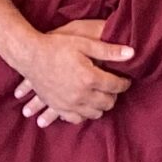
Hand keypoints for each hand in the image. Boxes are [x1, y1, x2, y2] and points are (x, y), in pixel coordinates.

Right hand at [10, 17, 132, 127]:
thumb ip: (109, 50)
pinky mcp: (58, 107)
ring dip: (100, 106)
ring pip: (94, 113)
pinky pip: (76, 119)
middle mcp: (81, 94)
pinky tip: (85, 106)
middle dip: (113, 95)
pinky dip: (84, 114)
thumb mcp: (84, 43)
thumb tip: (132, 53)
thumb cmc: (57, 46)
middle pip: (108, 102)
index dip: (124, 83)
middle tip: (112, 87)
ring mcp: (68, 104)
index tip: (125, 80)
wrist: (29, 55)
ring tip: (99, 95)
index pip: (116, 86)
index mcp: (89, 77)